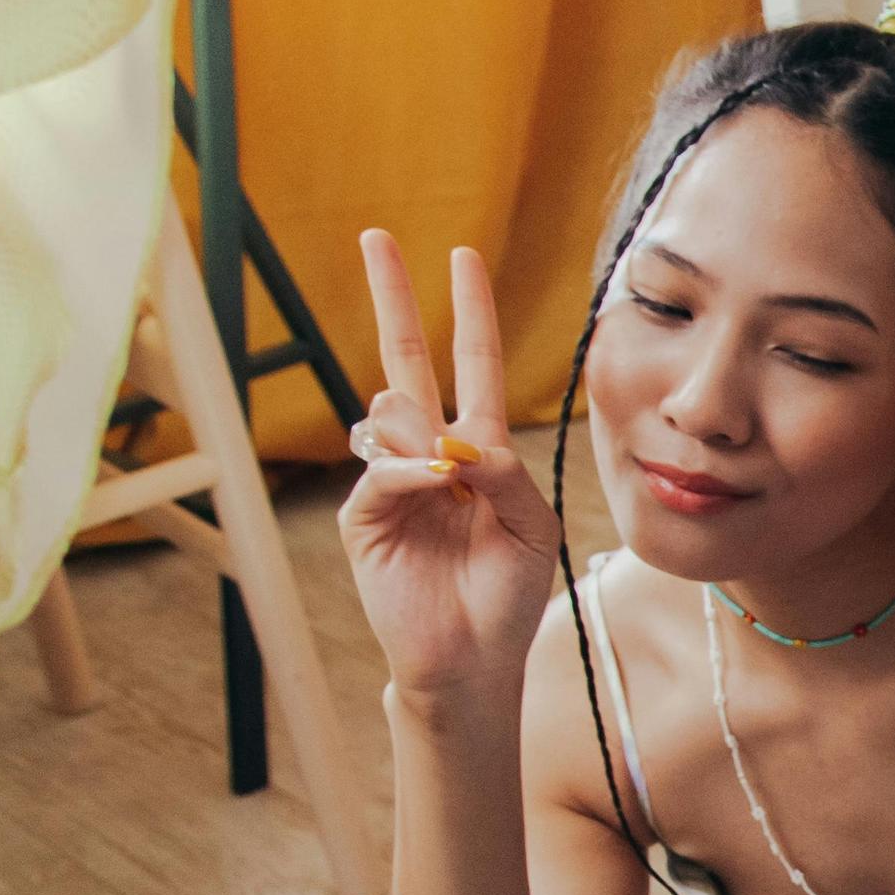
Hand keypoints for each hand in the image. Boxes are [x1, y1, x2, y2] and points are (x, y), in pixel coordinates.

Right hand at [341, 231, 564, 699]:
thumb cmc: (505, 591)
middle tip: (375, 237)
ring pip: (395, 417)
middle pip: (408, 361)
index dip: (469, 313)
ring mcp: (392, 481)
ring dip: (425, 437)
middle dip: (393, 300)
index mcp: (476, 452)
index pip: (471, 367)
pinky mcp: (364, 515)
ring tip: (450, 486)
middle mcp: (429, 455)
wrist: (471, 657)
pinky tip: (430, 490)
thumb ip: (503, 475)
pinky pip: (383, 471)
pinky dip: (410, 477)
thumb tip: (451, 442)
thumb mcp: (530, 525)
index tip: (461, 256)